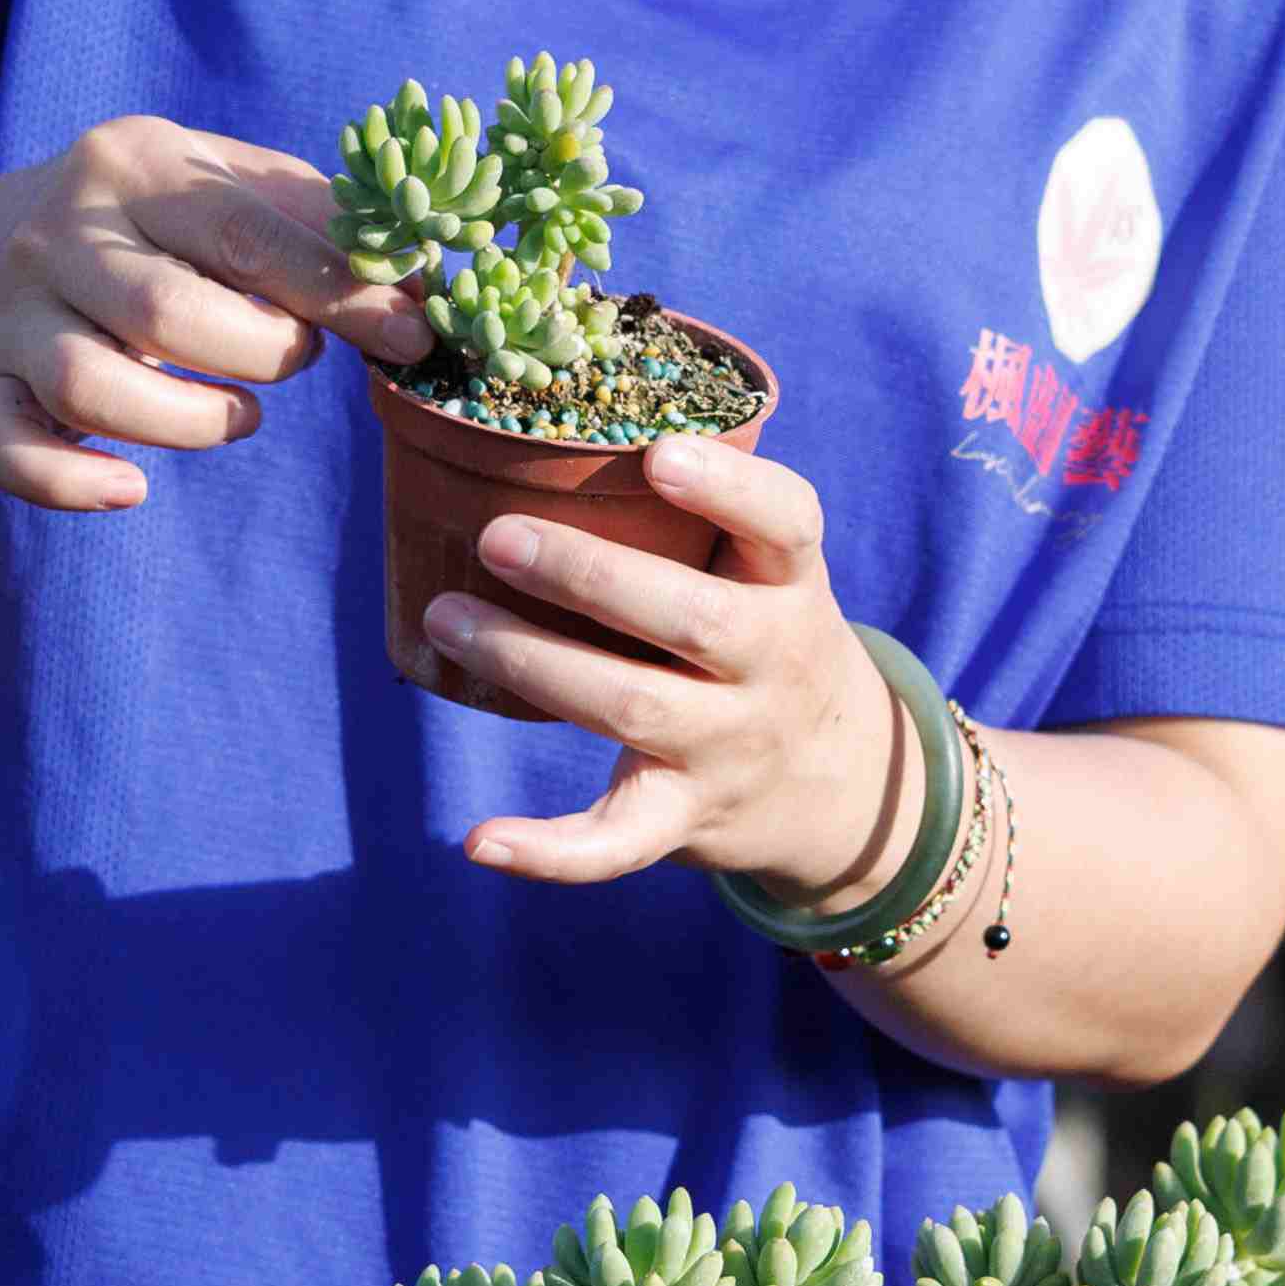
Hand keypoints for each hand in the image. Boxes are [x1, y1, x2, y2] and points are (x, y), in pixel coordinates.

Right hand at [0, 116, 432, 517]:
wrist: (24, 239)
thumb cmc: (176, 222)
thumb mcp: (244, 190)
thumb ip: (329, 229)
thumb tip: (428, 291)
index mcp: (134, 162)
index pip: (246, 234)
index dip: (341, 294)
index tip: (413, 336)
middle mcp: (58, 233)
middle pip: (165, 315)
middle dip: (262, 355)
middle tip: (299, 358)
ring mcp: (15, 315)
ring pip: (87, 387)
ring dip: (188, 422)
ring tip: (241, 416)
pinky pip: (2, 448)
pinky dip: (68, 485)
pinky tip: (133, 491)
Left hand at [429, 438, 918, 901]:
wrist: (837, 785)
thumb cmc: (764, 641)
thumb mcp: (769, 577)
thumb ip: (698, 521)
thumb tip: (546, 434)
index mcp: (791, 586)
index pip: (786, 524)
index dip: (729, 488)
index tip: (660, 454)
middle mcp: (771, 664)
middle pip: (686, 617)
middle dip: (587, 575)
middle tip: (496, 537)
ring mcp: (728, 746)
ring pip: (630, 705)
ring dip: (529, 660)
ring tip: (446, 617)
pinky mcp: (683, 817)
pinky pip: (615, 842)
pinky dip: (547, 851)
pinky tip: (479, 840)